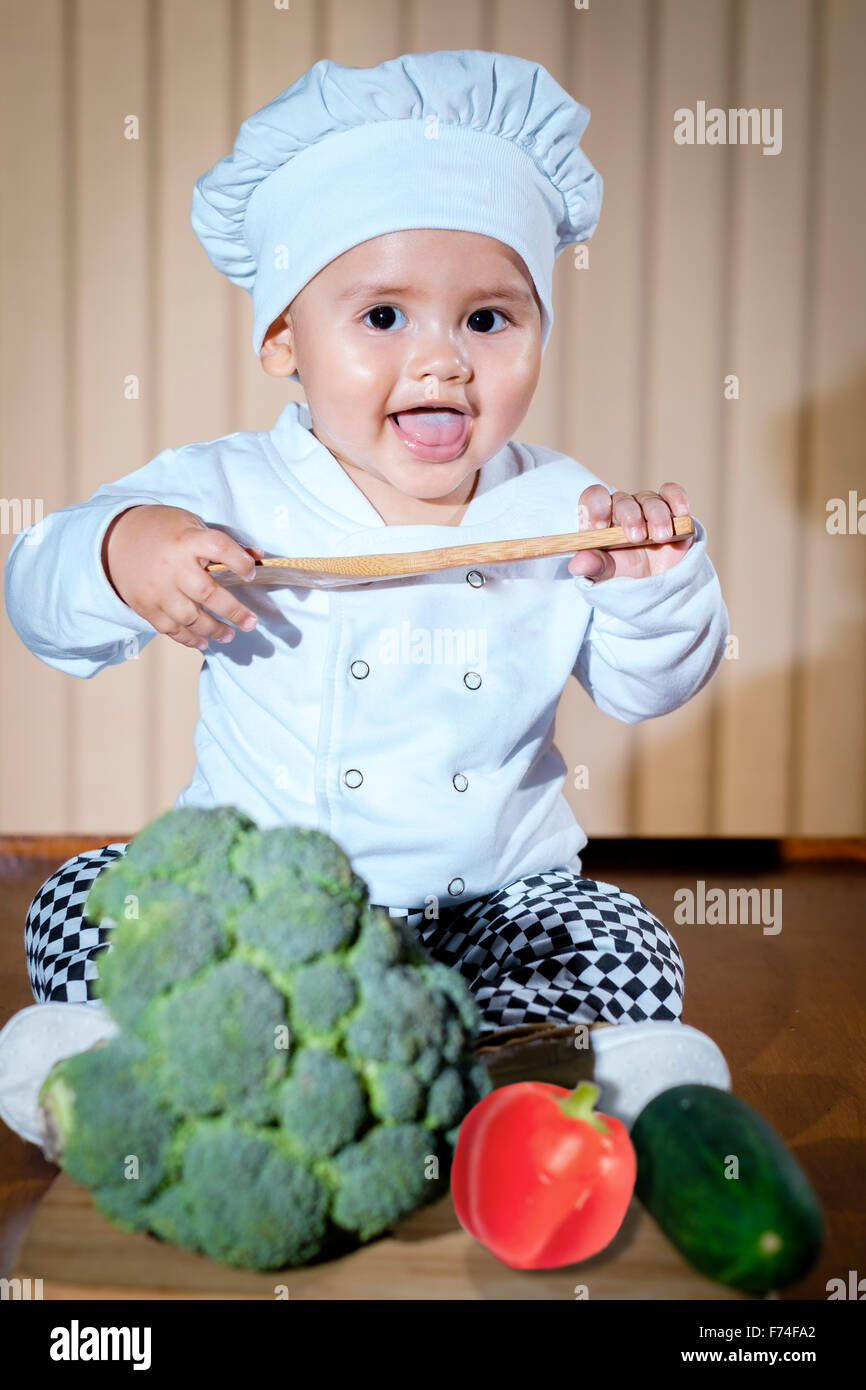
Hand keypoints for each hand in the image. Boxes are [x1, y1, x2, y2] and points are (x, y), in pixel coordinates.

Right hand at [102, 505, 264, 651]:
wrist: (115, 539)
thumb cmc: (162, 531)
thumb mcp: (192, 525)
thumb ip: (223, 543)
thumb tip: (257, 557)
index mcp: (186, 540)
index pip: (220, 548)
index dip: (240, 562)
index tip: (251, 573)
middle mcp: (172, 566)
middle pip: (208, 593)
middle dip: (233, 611)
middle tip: (250, 623)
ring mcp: (157, 589)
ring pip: (190, 617)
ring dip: (213, 630)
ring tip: (229, 635)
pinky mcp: (145, 606)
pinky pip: (170, 628)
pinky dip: (188, 639)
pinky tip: (204, 643)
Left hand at [568, 483, 694, 581]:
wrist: (655, 586)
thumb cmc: (624, 576)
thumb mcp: (607, 575)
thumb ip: (593, 567)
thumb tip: (578, 563)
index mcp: (600, 521)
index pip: (593, 498)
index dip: (596, 506)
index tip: (601, 525)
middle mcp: (621, 510)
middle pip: (622, 500)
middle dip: (630, 516)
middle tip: (637, 537)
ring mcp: (646, 508)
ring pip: (649, 499)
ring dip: (656, 516)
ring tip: (661, 537)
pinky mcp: (670, 509)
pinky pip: (671, 494)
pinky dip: (676, 499)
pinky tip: (680, 512)